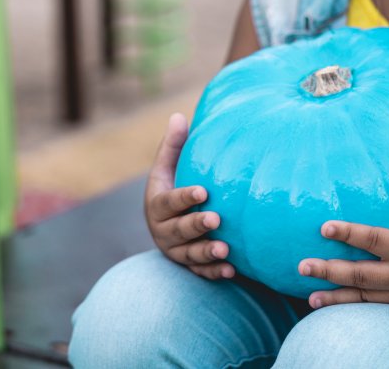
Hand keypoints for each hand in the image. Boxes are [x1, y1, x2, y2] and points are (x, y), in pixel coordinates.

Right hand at [144, 113, 235, 279]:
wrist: (168, 226)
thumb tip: (179, 116)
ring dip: (207, 252)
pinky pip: (201, 273)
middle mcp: (163, 231)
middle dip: (196, 225)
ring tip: (225, 249)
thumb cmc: (172, 188)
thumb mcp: (167, 169)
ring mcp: (176, 251)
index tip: (203, 191)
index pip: (168, 202)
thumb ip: (173, 146)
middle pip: (178, 231)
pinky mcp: (190, 266)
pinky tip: (231, 270)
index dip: (184, 197)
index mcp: (156, 205)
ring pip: (190, 255)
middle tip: (216, 219)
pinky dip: (214, 272)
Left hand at [298, 152, 388, 308]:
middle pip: (362, 275)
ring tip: (309, 296)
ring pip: (366, 298)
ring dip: (336, 297)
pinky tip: (334, 307)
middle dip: (330, 271)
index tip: (324, 227)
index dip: (349, 234)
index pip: (375, 240)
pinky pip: (378, 307)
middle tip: (302, 265)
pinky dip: (354, 308)